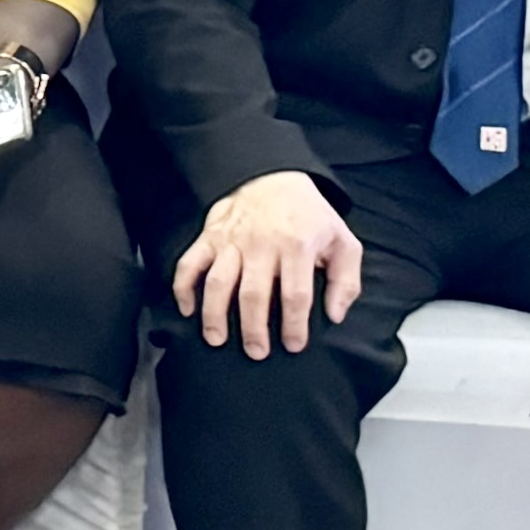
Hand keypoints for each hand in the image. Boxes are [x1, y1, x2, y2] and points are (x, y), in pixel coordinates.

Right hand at [173, 168, 361, 355]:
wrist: (273, 177)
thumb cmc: (309, 215)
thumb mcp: (343, 241)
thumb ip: (346, 281)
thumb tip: (334, 315)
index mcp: (298, 246)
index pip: (295, 294)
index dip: (294, 324)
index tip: (293, 344)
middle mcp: (262, 245)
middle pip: (254, 294)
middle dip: (253, 328)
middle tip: (256, 352)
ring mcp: (232, 241)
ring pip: (219, 282)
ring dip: (215, 314)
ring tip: (217, 338)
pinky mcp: (209, 237)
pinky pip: (190, 263)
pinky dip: (183, 287)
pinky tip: (187, 309)